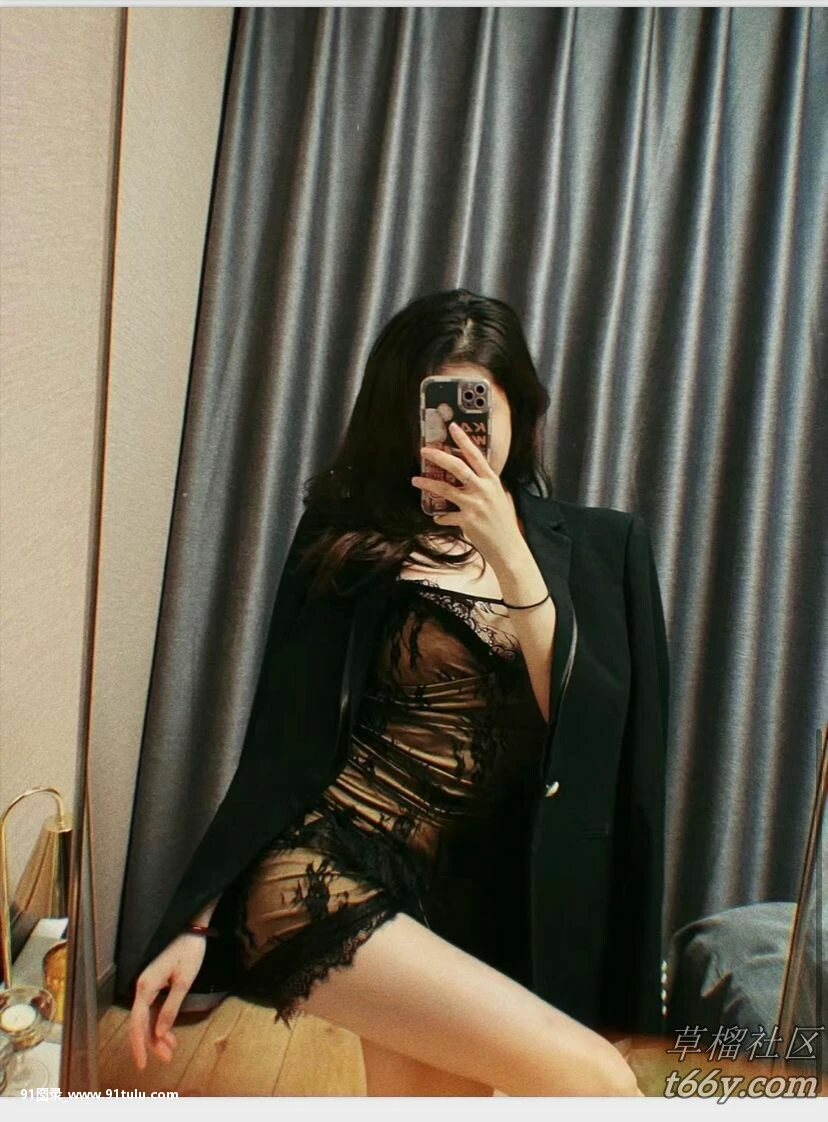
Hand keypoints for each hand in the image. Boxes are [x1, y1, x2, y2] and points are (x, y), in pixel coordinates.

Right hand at [129, 933, 205, 1070]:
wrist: (192, 929)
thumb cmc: (189, 951)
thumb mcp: (183, 981)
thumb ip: (170, 1008)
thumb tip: (159, 1033)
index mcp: (146, 986)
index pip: (137, 1022)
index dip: (139, 1045)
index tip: (143, 1064)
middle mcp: (142, 987)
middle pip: (141, 1023)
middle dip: (152, 1043)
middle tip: (167, 1058)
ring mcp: (147, 986)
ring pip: (147, 1018)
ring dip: (157, 1035)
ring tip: (171, 1050)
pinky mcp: (154, 984)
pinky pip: (152, 1009)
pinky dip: (160, 1023)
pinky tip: (169, 1035)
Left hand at [413, 422, 524, 569]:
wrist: (508, 547)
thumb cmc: (503, 522)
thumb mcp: (498, 497)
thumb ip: (484, 485)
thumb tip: (470, 475)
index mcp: (492, 481)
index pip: (476, 455)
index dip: (463, 440)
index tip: (452, 427)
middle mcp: (483, 490)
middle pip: (458, 467)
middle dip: (439, 456)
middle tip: (424, 450)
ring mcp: (475, 505)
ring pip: (445, 489)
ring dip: (428, 483)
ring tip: (415, 479)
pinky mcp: (467, 520)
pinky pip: (446, 516)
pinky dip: (440, 517)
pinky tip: (437, 517)